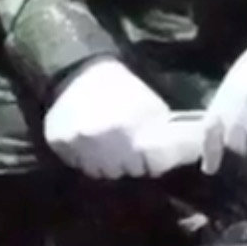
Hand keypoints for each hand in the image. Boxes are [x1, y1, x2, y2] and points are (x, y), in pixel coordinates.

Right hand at [44, 59, 175, 178]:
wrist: (81, 72)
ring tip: (106, 145)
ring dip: (105, 164)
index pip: (150, 167)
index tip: (149, 154)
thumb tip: (188, 157)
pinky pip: (75, 165)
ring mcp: (77, 141)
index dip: (151, 162)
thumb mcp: (153, 108)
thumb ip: (167, 136)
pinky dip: (82, 158)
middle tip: (125, 147)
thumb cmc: (124, 91)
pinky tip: (87, 142)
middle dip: (128, 163)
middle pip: (123, 173)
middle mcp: (102, 137)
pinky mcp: (57, 141)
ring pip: (98, 173)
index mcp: (130, 126)